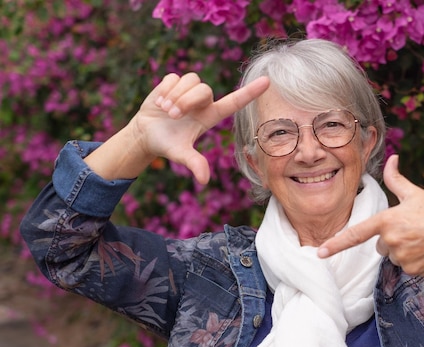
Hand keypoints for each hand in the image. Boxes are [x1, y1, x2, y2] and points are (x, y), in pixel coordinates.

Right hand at [130, 73, 269, 183]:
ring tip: (165, 109)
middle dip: (186, 101)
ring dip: (175, 96)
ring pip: (191, 81)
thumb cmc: (167, 144)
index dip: (250, 93)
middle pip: (205, 89)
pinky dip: (165, 90)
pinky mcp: (174, 83)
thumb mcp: (180, 154)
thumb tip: (204, 180)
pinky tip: (160, 102)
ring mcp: (189, 91)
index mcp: (210, 116)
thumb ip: (194, 163)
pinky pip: (174, 77)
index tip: (267, 82)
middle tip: (173, 115)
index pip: (235, 102)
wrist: (145, 134)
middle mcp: (203, 102)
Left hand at [318, 155, 423, 274]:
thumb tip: (391, 158)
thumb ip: (396, 179)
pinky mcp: (412, 270)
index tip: (319, 253)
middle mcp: (391, 240)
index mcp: (387, 220)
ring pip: (391, 256)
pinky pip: (404, 267)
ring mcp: (402, 257)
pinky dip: (414, 260)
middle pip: (378, 244)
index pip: (356, 234)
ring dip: (403, 250)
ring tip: (423, 240)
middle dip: (392, 239)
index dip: (336, 244)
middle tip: (414, 230)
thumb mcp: (415, 194)